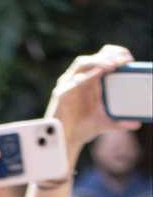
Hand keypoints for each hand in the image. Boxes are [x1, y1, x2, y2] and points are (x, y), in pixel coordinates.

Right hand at [45, 45, 140, 160]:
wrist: (66, 142)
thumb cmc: (83, 128)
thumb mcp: (105, 121)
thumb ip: (120, 121)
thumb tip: (136, 124)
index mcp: (89, 80)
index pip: (101, 57)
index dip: (115, 53)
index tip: (129, 59)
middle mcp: (78, 79)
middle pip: (92, 57)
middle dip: (108, 55)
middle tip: (123, 60)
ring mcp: (68, 85)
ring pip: (81, 64)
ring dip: (97, 61)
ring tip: (112, 65)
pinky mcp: (60, 95)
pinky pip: (71, 82)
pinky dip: (85, 77)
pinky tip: (98, 74)